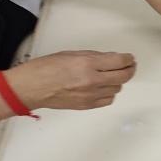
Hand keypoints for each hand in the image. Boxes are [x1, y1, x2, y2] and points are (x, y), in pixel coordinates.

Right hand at [8, 51, 134, 110]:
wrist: (30, 88)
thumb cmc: (45, 68)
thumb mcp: (70, 54)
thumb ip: (93, 57)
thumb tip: (111, 58)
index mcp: (87, 64)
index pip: (119, 61)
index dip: (128, 59)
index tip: (130, 58)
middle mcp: (92, 80)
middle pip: (123, 76)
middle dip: (130, 69)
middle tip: (130, 66)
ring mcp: (91, 95)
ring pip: (117, 88)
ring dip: (117, 81)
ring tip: (112, 76)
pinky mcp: (87, 106)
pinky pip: (108, 100)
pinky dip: (110, 93)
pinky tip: (104, 87)